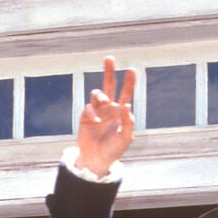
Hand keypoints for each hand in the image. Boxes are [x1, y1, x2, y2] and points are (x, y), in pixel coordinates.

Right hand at [75, 55, 135, 176]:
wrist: (96, 160)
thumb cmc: (113, 150)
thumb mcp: (126, 138)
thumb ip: (128, 122)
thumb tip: (127, 105)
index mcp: (121, 111)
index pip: (126, 93)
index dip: (129, 82)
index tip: (132, 70)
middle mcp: (109, 108)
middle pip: (109, 85)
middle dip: (109, 71)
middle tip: (109, 58)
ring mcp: (97, 111)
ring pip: (97, 93)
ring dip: (100, 95)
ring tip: (104, 101)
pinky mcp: (86, 116)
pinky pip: (88, 107)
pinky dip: (92, 112)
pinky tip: (96, 122)